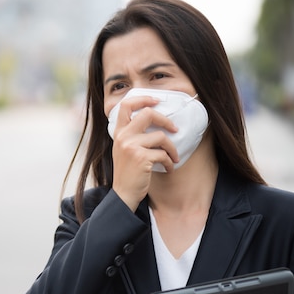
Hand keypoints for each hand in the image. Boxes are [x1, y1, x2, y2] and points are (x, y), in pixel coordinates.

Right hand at [111, 95, 178, 210]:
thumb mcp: (123, 149)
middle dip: (165, 120)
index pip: (126, 105)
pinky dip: (170, 162)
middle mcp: (123, 136)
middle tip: (174, 129)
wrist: (123, 194)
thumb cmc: (128, 172)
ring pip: (160, 136)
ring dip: (172, 148)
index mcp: (118, 132)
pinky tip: (169, 168)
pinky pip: (163, 154)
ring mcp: (131, 146)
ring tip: (174, 157)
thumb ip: (131, 134)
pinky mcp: (141, 158)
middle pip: (147, 113)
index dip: (143, 99)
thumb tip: (154, 120)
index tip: (156, 101)